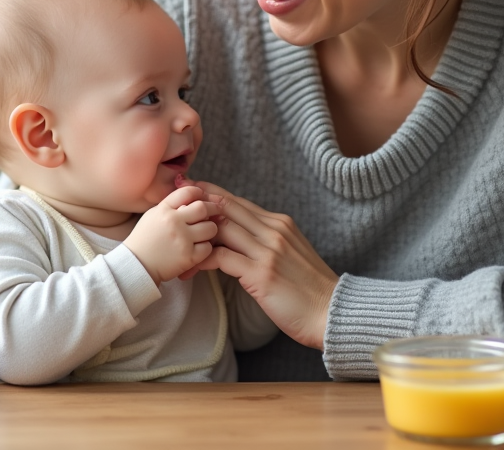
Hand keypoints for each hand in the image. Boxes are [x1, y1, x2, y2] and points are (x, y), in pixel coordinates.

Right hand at [123, 185, 222, 283]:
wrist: (136, 265)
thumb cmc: (145, 239)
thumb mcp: (153, 215)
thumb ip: (172, 205)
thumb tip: (194, 196)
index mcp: (164, 209)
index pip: (187, 192)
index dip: (199, 193)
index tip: (202, 198)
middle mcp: (173, 222)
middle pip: (203, 208)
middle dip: (212, 210)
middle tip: (214, 213)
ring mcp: (182, 239)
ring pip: (210, 228)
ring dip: (209, 230)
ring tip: (203, 234)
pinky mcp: (188, 257)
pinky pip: (208, 247)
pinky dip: (205, 248)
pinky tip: (198, 248)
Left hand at [191, 180, 339, 349]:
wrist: (332, 311)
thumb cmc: (309, 289)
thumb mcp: (291, 254)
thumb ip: (269, 241)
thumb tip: (243, 238)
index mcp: (280, 223)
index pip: (238, 202)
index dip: (211, 195)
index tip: (190, 192)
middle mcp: (274, 230)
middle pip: (227, 208)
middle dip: (197, 203)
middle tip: (172, 201)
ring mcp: (268, 251)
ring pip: (222, 229)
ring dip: (195, 234)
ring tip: (174, 240)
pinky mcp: (261, 273)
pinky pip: (222, 258)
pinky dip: (202, 261)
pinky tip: (189, 269)